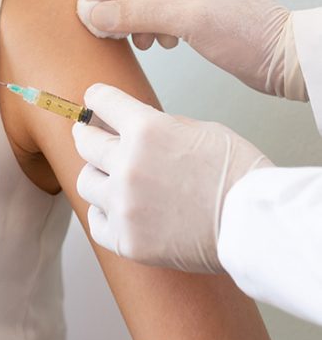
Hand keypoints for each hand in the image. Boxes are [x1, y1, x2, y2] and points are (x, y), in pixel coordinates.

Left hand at [75, 84, 273, 272]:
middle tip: (90, 136)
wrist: (255, 224)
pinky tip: (119, 211)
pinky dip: (104, 214)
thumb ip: (161, 127)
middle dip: (88, 135)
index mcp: (146, 130)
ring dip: (98, 177)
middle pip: (84, 141)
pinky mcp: (127, 240)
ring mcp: (124, 205)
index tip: (93, 101)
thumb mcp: (202, 130)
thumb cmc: (239, 175)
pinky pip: (96, 221)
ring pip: (85, 182)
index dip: (97, 99)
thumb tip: (137, 129)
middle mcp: (127, 165)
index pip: (102, 102)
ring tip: (113, 180)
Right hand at [77, 0, 306, 99]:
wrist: (283, 64)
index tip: (88, 4)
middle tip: (98, 24)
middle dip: (122, 4)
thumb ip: (136, 14)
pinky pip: (163, 11)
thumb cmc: (249, 35)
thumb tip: (93, 13)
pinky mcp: (200, 8)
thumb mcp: (187, 21)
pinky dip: (152, 27)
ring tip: (132, 39)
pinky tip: (156, 43)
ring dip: (136, 18)